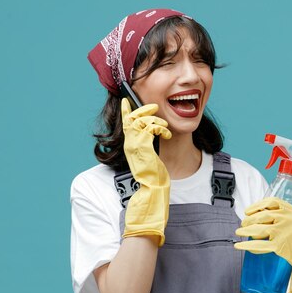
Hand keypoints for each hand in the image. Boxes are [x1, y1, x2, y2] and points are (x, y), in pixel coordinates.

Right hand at [121, 98, 171, 245]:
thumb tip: (151, 138)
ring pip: (141, 122)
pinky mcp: (143, 149)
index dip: (125, 111)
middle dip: (142, 109)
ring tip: (164, 127)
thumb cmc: (153, 179)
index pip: (125, 124)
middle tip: (153, 106)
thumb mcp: (148, 159)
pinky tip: (166, 134)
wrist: (152, 193)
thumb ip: (146, 148)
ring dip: (155, 120)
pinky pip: (150, 129)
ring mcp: (135, 147)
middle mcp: (129, 146)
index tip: (126, 100)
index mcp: (130, 147)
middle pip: (131, 119)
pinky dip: (160, 128)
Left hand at [234, 197, 291, 292]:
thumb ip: (281, 215)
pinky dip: (248, 245)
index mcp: (291, 210)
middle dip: (249, 220)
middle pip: (262, 216)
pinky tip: (239, 246)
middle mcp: (288, 219)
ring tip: (238, 232)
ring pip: (259, 229)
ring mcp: (284, 232)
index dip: (257, 206)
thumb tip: (258, 214)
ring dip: (245, 231)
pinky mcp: (280, 246)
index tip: (247, 211)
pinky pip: (260, 245)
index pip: (271, 202)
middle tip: (242, 224)